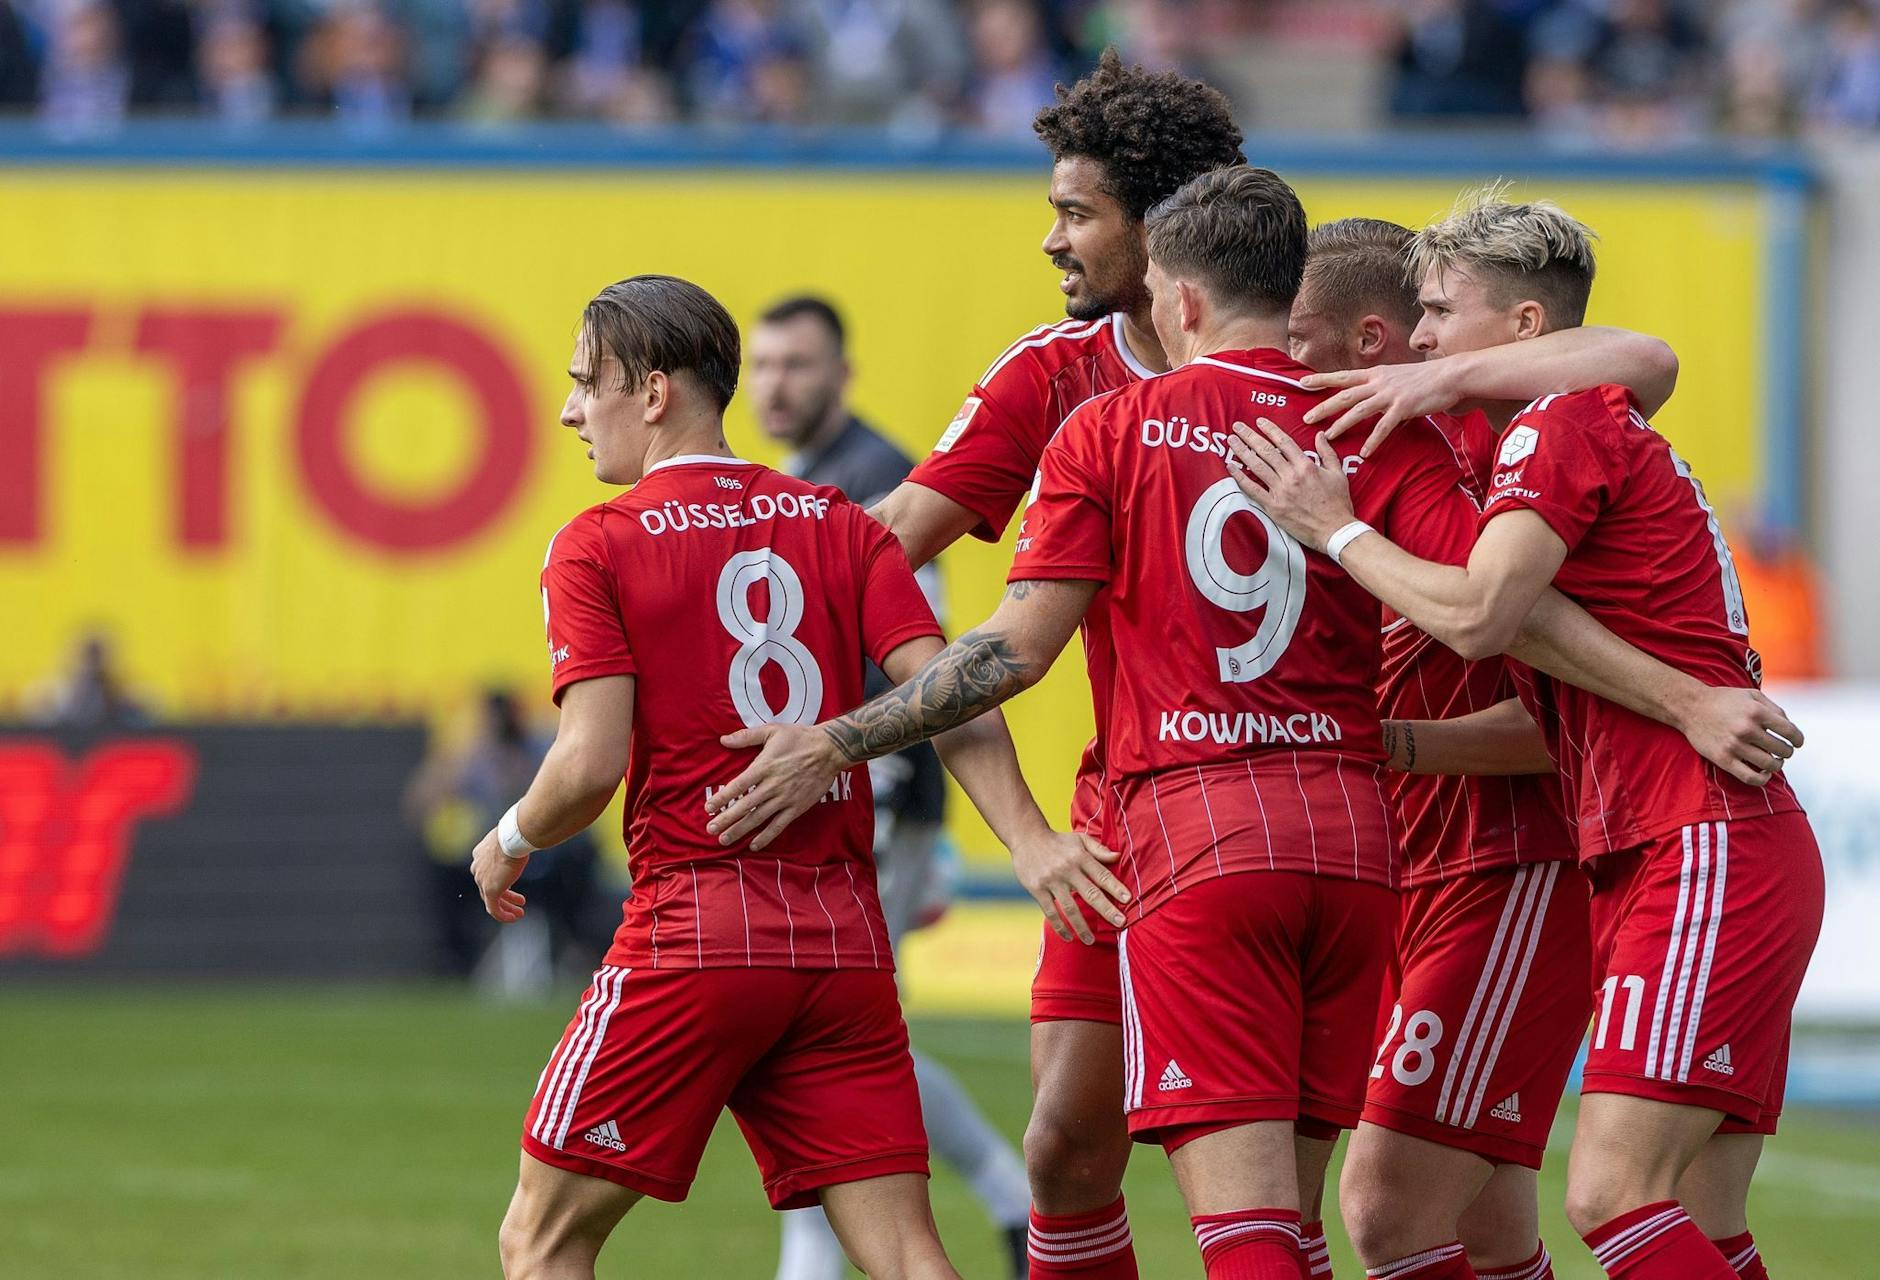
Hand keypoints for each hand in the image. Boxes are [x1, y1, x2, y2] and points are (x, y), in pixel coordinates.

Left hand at [471, 828, 528, 922]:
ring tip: (519, 912)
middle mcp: (477, 868)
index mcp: (480, 854)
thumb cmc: (516, 834)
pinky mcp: (489, 890)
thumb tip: (531, 836)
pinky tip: (514, 917)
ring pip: (491, 900)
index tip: (512, 883)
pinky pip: (494, 909)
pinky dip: (503, 915)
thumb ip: (515, 842)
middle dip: (505, 895)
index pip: (486, 871)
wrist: (511, 838)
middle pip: (488, 887)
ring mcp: (481, 880)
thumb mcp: (512, 838)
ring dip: (506, 906)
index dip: (500, 879)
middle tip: (519, 900)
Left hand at [705, 723, 846, 849]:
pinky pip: (778, 825)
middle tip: (710, 830)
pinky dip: (766, 837)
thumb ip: (746, 737)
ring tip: (724, 840)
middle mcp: (772, 785)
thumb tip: (723, 739)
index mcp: (763, 767)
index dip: (722, 798)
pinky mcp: (797, 808)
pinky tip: (754, 845)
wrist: (829, 750)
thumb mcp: (771, 731)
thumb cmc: (799, 738)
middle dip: (725, 819)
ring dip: (740, 830)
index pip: (737, 786)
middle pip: (744, 806)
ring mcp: (784, 799)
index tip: (708, 808)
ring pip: (758, 819)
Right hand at [1010, 828, 1130, 942]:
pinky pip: (1050, 912)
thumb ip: (1098, 849)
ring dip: (1081, 927)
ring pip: (1070, 908)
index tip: (1128, 899)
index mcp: (1080, 857)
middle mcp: (1068, 870)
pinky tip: (1068, 937)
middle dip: (1107, 910)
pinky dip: (1059, 927)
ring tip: (1090, 940)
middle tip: (1120, 923)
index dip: (1116, 887)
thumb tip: (1118, 857)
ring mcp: (1052, 881)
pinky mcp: (1037, 889)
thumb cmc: (1058, 840)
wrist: (1026, 837)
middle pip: (1090, 893)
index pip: (1102, 874)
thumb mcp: (1079, 839)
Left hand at [1227, 420, 1355, 551]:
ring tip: (1231, 441)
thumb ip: (1327, 452)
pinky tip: (1231, 467)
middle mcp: (1291, 476)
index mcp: (1306, 466)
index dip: (1270, 430)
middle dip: (1250, 436)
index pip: (1284, 442)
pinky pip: (1252, 490)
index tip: (1259, 421)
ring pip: (1256, 466)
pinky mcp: (1273, 507)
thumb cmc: (1337, 503)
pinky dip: (1240, 477)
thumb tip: (1320, 435)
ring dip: (1242, 452)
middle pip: (1266, 451)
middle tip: (1237, 426)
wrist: (1334, 530)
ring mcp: (1280, 491)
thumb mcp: (1337, 473)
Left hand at [1302, 362, 1458, 456]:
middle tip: (1306, 419)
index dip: (1322, 379)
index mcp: (1375, 374)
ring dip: (1341, 424)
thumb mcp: (1397, 376)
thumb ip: (1381, 387)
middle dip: (1324, 407)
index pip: (1343, 376)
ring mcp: (1391, 394)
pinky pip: (1384, 427)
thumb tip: (1370, 397)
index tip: (1302, 383)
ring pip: (1359, 410)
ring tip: (1327, 437)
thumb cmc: (1425, 378)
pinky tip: (1365, 453)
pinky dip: (1373, 440)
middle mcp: (1379, 382)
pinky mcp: (1404, 407)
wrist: (1451, 375)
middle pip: (1344, 395)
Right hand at [1676, 686, 1802, 785]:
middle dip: (1786, 751)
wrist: (1689, 707)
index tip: (1797, 742)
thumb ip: (1774, 708)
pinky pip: (1750, 777)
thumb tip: (1790, 728)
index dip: (1798, 739)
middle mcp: (1747, 729)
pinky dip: (1762, 779)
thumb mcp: (1751, 695)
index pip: (1790, 732)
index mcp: (1756, 712)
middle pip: (1782, 749)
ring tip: (1774, 761)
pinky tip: (1764, 773)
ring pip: (1769, 764)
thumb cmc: (1723, 700)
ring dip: (1777, 764)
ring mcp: (1734, 745)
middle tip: (1782, 750)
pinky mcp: (1723, 759)